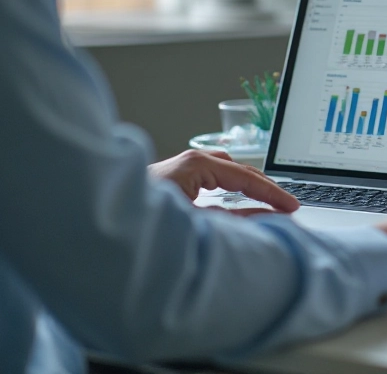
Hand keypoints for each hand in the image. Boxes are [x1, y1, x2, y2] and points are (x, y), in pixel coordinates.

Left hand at [148, 150, 298, 212]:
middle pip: (238, 169)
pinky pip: (210, 175)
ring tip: (266, 200)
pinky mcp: (171, 178)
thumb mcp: (197, 224)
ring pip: (224, 169)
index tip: (292, 206)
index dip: (273, 193)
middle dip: (264, 187)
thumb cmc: (139, 223)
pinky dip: (229, 185)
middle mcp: (187, 161)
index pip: (246, 177)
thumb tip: (265, 217)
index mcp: (195, 165)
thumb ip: (236, 220)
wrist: (95, 223)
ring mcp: (178, 167)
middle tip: (286, 205)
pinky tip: (234, 197)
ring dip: (246, 183)